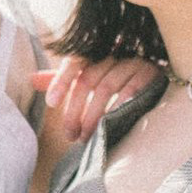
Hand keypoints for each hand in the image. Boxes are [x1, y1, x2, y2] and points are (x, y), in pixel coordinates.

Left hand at [32, 52, 156, 154]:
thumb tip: (32, 79)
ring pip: (106, 87)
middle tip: (70, 135)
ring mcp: (134, 62)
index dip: (60, 81)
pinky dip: (117, 109)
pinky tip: (110, 126)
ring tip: (86, 138)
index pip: (74, 62)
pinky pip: (130, 91)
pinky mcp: (152, 75)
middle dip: (75, 110)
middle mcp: (115, 54)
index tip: (51, 104)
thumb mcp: (90, 82)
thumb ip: (64, 81)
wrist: (159, 90)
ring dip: (93, 116)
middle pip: (88, 79)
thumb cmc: (118, 87)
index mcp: (97, 54)